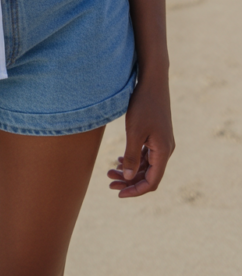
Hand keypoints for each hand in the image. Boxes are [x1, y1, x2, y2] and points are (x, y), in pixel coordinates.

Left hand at [107, 74, 174, 197]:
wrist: (152, 81)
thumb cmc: (143, 104)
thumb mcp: (134, 132)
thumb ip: (132, 157)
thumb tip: (129, 178)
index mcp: (163, 152)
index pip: (151, 182)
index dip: (135, 191)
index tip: (118, 193)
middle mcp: (166, 150)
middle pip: (148, 175)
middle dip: (129, 181)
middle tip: (109, 181)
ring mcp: (162, 143)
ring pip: (146, 166)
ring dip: (130, 171)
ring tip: (110, 171)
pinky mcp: (157, 135)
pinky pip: (146, 155)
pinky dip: (134, 160)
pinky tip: (120, 160)